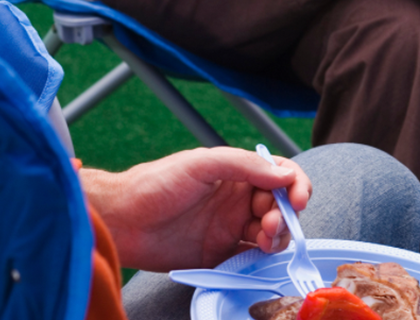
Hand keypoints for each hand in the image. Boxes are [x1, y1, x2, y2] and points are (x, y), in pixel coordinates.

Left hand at [81, 147, 310, 271]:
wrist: (121, 221)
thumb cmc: (156, 184)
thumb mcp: (203, 164)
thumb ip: (245, 166)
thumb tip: (285, 175)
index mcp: (238, 173)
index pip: (280, 175)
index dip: (296, 184)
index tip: (298, 199)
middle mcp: (238, 199)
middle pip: (281, 206)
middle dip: (285, 214)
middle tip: (270, 224)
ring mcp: (230, 227)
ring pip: (271, 232)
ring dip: (277, 235)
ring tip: (263, 239)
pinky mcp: (220, 254)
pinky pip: (252, 256)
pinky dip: (262, 255)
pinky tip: (255, 253)